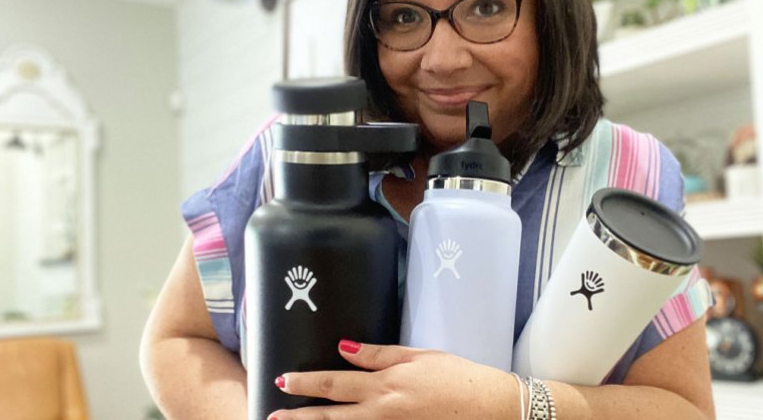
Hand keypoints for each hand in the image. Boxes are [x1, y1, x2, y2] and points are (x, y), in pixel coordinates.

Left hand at [267, 341, 518, 419]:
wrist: (491, 409)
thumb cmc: (458, 378)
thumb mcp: (418, 357)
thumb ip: (378, 355)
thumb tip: (343, 348)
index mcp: (385, 386)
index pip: (335, 384)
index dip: (306, 383)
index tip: (282, 381)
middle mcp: (382, 414)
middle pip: (331, 418)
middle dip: (298, 418)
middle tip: (271, 418)